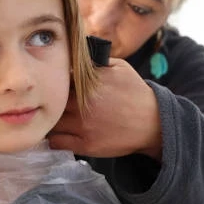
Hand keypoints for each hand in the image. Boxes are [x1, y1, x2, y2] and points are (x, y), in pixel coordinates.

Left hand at [47, 58, 162, 159]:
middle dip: (51, 102)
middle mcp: (81, 106)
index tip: (57, 86)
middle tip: (53, 103)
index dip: (56, 84)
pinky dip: (55, 138)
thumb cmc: (136, 92)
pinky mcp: (86, 145)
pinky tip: (60, 133)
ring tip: (55, 118)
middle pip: (52, 102)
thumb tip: (76, 57)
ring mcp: (83, 127)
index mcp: (87, 85)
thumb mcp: (119, 67)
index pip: (58, 81)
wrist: (153, 122)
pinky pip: (58, 142)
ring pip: (51, 123)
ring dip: (51, 120)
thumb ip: (95, 62)